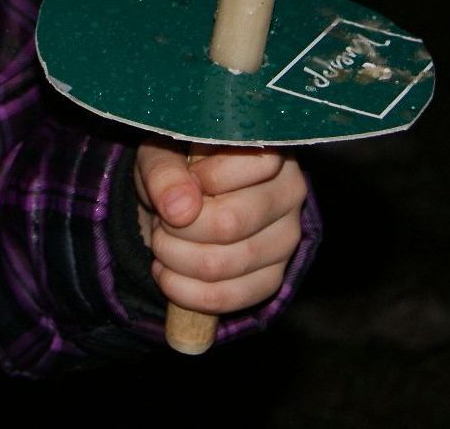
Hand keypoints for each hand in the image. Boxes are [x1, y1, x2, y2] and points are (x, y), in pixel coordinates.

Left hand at [134, 141, 306, 315]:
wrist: (181, 202)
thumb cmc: (177, 168)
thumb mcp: (160, 153)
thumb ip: (165, 171)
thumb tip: (180, 209)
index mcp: (270, 152)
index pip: (253, 165)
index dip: (205, 178)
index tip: (182, 180)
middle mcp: (289, 194)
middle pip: (231, 223)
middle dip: (179, 227)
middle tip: (162, 220)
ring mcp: (286, 240)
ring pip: (225, 264)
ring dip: (176, 258)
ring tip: (162, 242)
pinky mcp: (273, 278)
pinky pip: (230, 297)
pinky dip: (186, 292)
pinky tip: (167, 274)